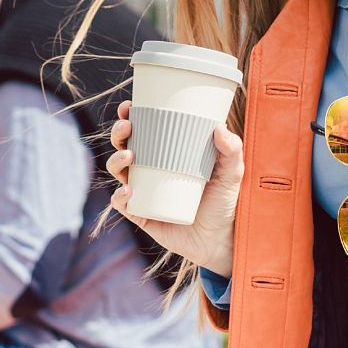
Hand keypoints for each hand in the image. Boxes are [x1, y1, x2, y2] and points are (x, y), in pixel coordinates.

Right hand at [105, 100, 240, 277]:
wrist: (220, 239)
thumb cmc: (223, 202)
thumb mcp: (232, 173)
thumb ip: (232, 150)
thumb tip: (220, 128)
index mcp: (165, 154)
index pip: (142, 130)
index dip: (129, 117)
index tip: (128, 107)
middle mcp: (149, 170)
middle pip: (123, 146)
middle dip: (118, 133)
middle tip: (127, 128)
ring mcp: (142, 192)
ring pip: (118, 171)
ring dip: (116, 160)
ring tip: (129, 155)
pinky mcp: (141, 215)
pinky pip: (123, 204)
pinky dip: (120, 196)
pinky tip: (129, 190)